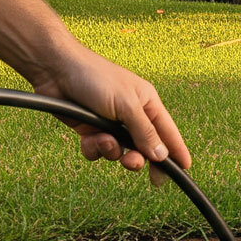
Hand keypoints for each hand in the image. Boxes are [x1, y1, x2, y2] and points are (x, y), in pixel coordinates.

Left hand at [24, 46, 190, 180]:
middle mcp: (132, 115)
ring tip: (103, 141)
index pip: (168, 132)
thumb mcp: (126, 106)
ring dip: (111, 151)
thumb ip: (145, 133)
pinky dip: (93, 148)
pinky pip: (98, 151)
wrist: (56, 70)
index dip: (176, 151)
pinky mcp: (90, 129)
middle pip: (144, 148)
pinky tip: (86, 136)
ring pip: (120, 152)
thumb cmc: (96, 78)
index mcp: (148, 104)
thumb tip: (163, 156)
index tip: (184, 170)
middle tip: (133, 165)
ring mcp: (110, 124)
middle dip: (138, 158)